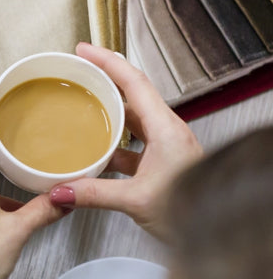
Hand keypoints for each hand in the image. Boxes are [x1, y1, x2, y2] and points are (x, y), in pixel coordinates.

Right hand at [48, 43, 202, 240]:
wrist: (217, 228)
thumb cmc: (194, 209)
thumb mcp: (137, 200)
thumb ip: (94, 194)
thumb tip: (60, 191)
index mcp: (166, 129)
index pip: (133, 82)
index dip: (107, 62)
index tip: (84, 50)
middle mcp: (167, 132)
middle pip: (131, 95)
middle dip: (103, 81)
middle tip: (77, 73)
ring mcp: (165, 147)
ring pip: (131, 120)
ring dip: (106, 112)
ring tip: (79, 108)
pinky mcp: (160, 164)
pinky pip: (131, 144)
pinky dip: (110, 143)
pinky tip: (93, 153)